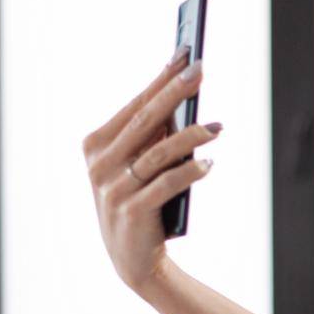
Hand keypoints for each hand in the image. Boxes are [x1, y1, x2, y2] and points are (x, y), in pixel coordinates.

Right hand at [80, 50, 219, 292]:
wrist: (132, 260)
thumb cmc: (141, 202)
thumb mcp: (140, 166)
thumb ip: (153, 138)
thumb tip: (184, 97)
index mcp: (96, 145)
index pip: (135, 105)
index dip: (161, 78)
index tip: (185, 53)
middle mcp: (100, 163)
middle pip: (145, 120)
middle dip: (175, 91)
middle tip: (200, 70)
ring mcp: (113, 188)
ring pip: (159, 152)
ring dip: (192, 136)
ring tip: (217, 128)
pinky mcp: (131, 210)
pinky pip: (167, 184)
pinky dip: (190, 172)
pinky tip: (208, 164)